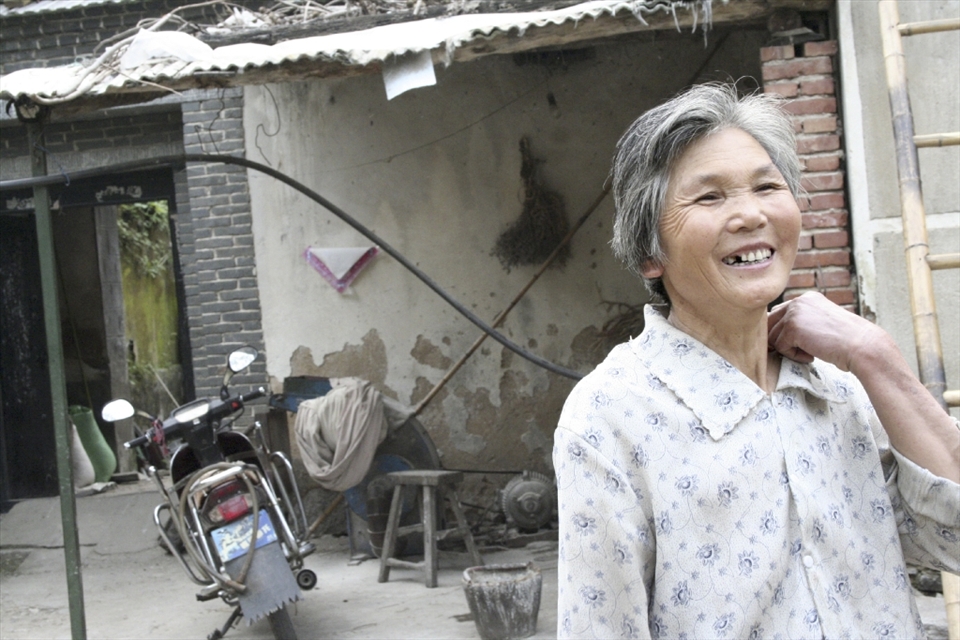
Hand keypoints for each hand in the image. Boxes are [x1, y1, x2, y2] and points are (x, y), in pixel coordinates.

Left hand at [767, 292, 887, 372]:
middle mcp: (799, 301)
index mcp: (807, 298)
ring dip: (789, 349)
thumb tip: (773, 335)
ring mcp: (794, 313)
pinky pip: (780, 348)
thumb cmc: (845, 341)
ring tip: (812, 352)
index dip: (783, 332)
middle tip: (803, 350)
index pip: (779, 313)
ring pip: (773, 337)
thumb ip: (801, 323)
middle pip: (770, 324)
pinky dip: (794, 356)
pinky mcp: (792, 327)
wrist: (862, 346)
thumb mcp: (821, 323)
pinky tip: (812, 355)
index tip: (800, 343)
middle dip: (781, 340)